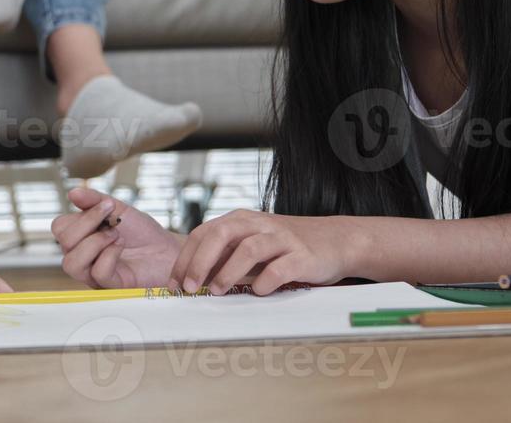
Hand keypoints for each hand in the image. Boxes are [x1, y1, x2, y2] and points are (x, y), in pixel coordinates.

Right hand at [51, 187, 182, 288]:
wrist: (168, 250)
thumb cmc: (142, 232)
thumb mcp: (117, 209)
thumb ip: (94, 200)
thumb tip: (72, 193)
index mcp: (80, 237)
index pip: (59, 227)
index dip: (79, 215)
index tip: (106, 206)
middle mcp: (83, 256)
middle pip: (63, 243)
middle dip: (88, 225)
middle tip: (112, 223)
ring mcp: (93, 274)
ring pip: (71, 264)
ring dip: (95, 243)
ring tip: (116, 236)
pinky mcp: (110, 286)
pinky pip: (98, 273)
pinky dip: (110, 255)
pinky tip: (121, 248)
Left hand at [168, 210, 356, 295]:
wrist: (335, 240)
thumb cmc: (285, 246)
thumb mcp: (251, 242)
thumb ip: (225, 254)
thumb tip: (191, 278)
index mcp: (241, 220)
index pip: (204, 233)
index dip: (186, 257)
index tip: (175, 283)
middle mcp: (259, 224)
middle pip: (221, 235)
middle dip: (200, 261)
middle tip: (189, 287)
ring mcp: (282, 238)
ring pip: (249, 248)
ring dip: (228, 271)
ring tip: (216, 291)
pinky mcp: (303, 256)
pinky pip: (280, 267)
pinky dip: (266, 280)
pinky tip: (258, 291)